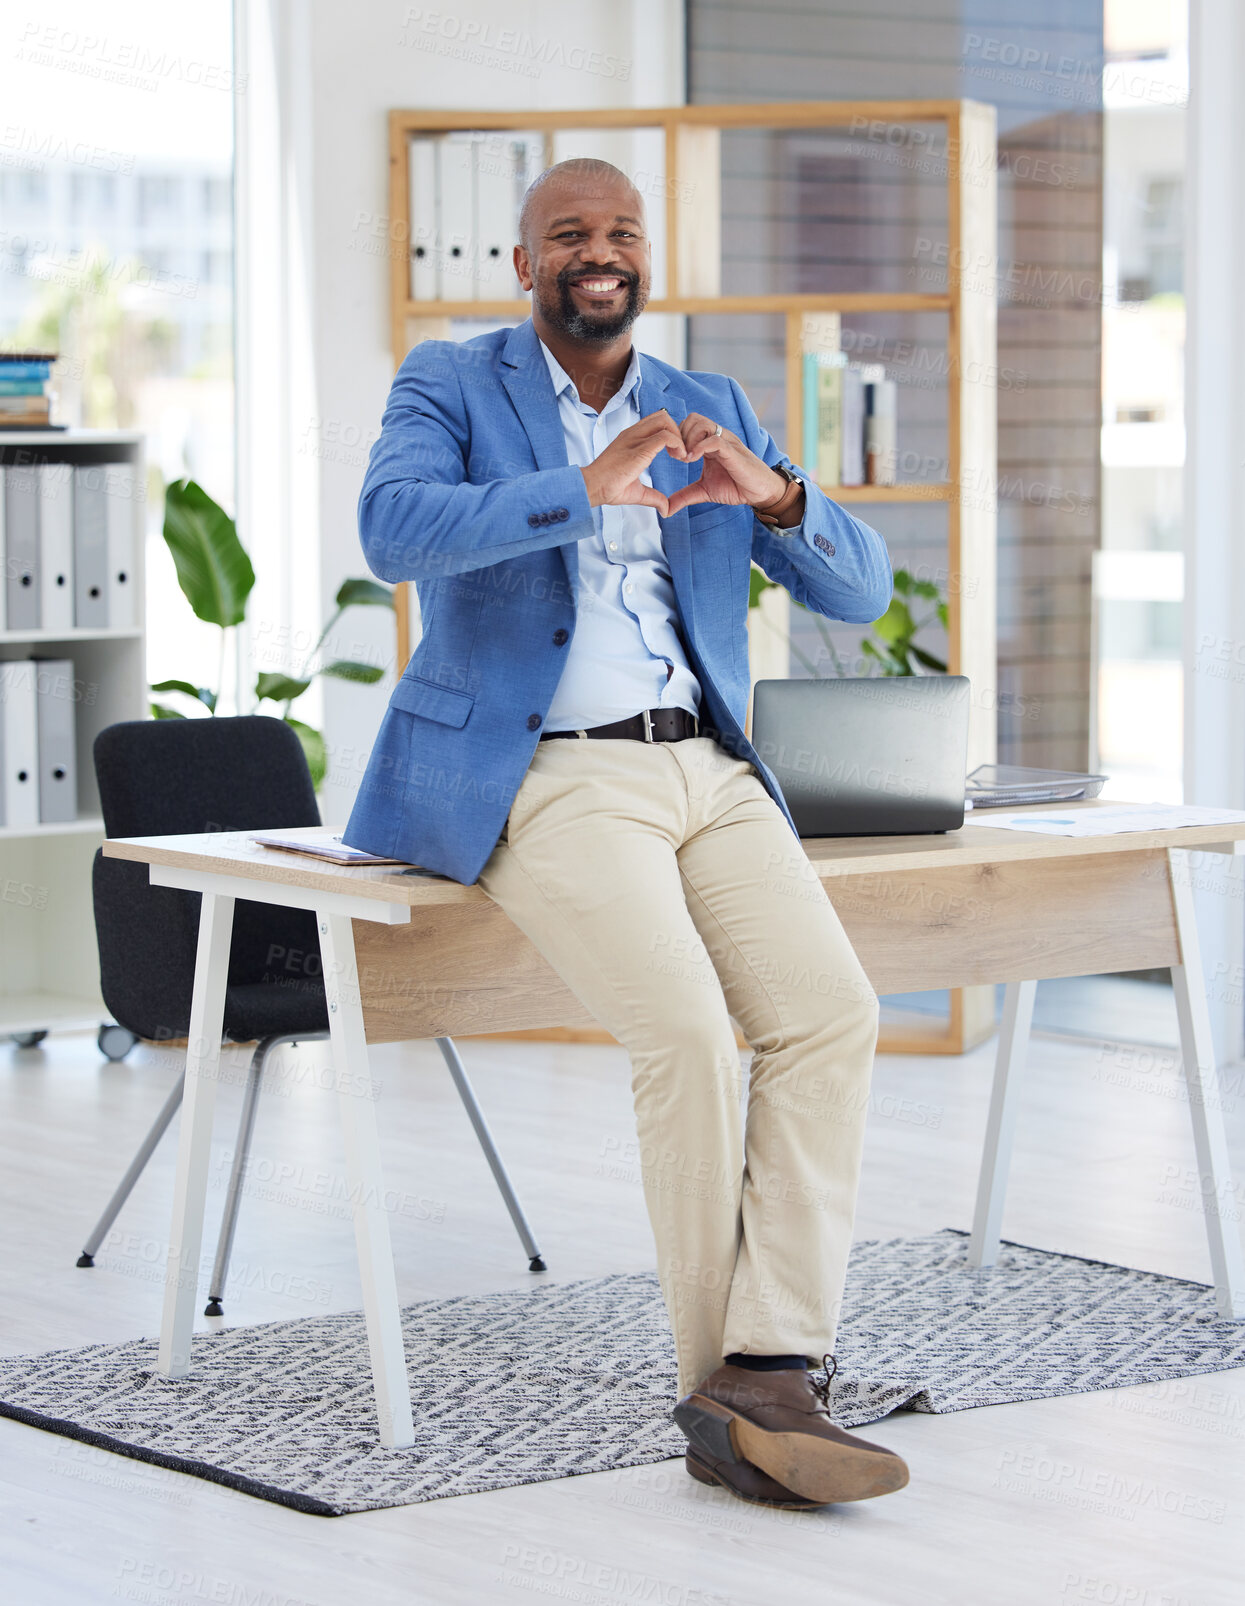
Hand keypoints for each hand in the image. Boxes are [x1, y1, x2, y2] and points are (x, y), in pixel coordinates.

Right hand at [580, 410, 685, 515]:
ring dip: (679, 436)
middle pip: (662, 416)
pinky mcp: (639, 449)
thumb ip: (653, 497)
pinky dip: (678, 444)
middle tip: (680, 452)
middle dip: (677, 431)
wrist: (591, 487)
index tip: (675, 454)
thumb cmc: (608, 487)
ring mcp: (635, 439)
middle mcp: (633, 434)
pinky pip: (665, 436)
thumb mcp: (636, 491)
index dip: (671, 434)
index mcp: (631, 439)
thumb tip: (665, 509)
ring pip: (665, 420)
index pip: (656, 422)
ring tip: (680, 455)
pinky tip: (679, 458)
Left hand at [665, 414, 790, 516]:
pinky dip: (699, 447)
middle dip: (680, 435)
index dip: (676, 437)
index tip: (673, 455)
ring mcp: (725, 442)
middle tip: (678, 456)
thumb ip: (684, 496)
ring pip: (702, 423)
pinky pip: (714, 439)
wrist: (758, 493)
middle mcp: (717, 437)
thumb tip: (666, 509)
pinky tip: (693, 459)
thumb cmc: (735, 487)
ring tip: (687, 459)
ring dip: (688, 439)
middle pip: (692, 418)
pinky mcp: (733, 451)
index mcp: (708, 443)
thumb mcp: (703, 491)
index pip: (687, 425)